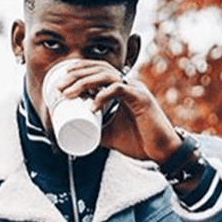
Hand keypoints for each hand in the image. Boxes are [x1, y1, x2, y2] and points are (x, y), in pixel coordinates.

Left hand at [53, 60, 181, 164]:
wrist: (162, 152)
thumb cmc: (141, 142)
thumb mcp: (111, 135)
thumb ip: (96, 130)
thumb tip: (76, 134)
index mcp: (123, 88)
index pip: (99, 70)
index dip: (80, 70)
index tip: (62, 79)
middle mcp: (129, 84)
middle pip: (99, 69)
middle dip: (77, 74)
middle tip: (59, 86)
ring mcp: (136, 89)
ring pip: (106, 76)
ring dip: (85, 82)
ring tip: (68, 93)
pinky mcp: (141, 99)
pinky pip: (119, 90)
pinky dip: (103, 96)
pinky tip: (91, 105)